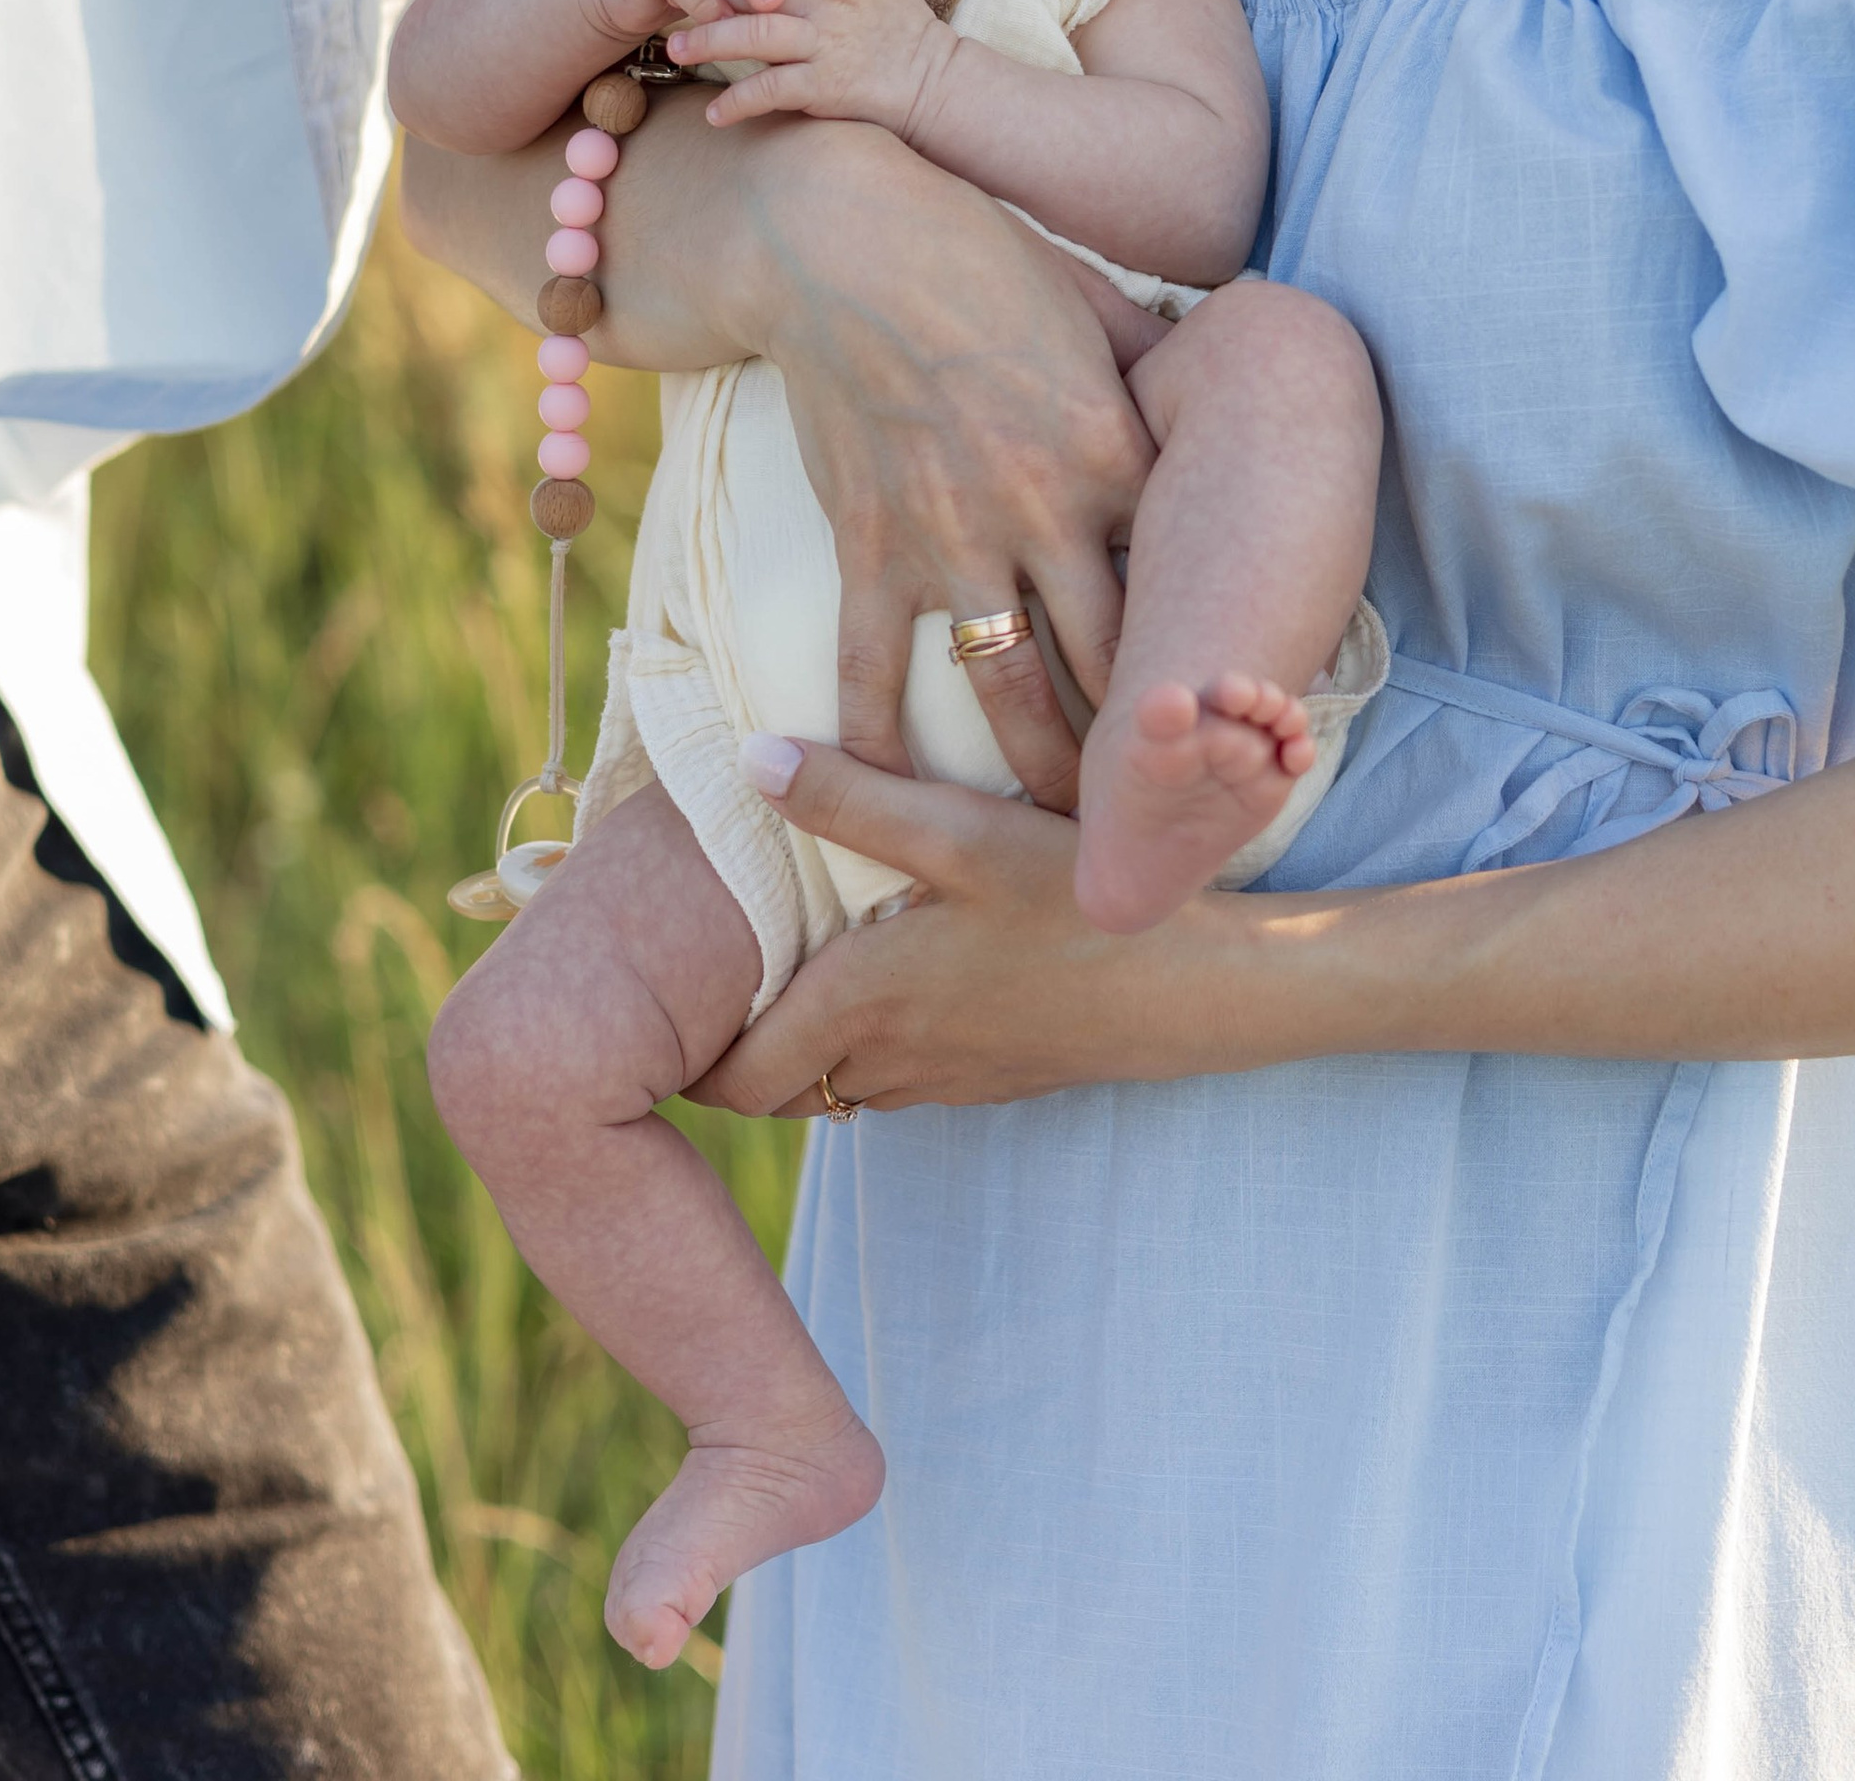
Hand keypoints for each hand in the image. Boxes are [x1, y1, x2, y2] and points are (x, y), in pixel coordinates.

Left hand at [667, 0, 953, 136]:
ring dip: (709, 41)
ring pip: (753, 35)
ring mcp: (826, 44)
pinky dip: (738, 103)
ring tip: (676, 48)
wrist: (938, 84)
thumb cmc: (907, 32)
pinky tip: (715, 115)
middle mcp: (830, 3)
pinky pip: (770, 91)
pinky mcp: (825, 86)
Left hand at [691, 740, 1279, 1116]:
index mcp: (864, 1003)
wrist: (1193, 991)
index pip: (740, 1074)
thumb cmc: (1071, 901)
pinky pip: (901, 1084)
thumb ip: (851, 799)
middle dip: (733, 1058)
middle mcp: (894, 1060)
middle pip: (779, 1093)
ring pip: (840, 1090)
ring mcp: (948, 1081)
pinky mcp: (995, 1081)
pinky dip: (867, 1053)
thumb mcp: (961, 831)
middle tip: (707, 993)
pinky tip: (889, 985)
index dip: (689, 1059)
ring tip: (784, 982)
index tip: (662, 1017)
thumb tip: (747, 761)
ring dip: (804, 1055)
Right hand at [745, 125, 1150, 804]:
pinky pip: (875, 667)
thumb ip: (1144, 377)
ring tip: (1057, 824)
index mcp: (1117, 456)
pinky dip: (877, 740)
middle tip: (1161, 801)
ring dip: (1036, 765)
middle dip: (1139, 745)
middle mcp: (1046, 513)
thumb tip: (1205, 382)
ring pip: (1008, 688)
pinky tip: (881, 789)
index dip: (1212, 654)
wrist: (848, 242)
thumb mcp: (1090, 316)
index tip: (1232, 707)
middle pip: (1112, 663)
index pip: (1184, 584)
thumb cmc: (981, 258)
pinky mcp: (872, 545)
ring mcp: (954, 538)